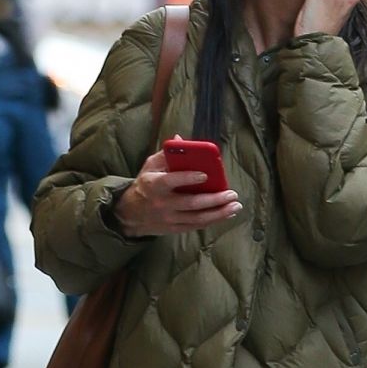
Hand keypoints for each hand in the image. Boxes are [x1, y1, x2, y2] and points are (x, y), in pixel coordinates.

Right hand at [113, 150, 240, 236]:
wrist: (131, 214)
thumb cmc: (145, 185)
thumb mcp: (150, 167)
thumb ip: (166, 154)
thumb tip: (180, 138)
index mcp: (155, 185)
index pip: (172, 181)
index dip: (188, 178)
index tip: (205, 174)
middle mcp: (163, 203)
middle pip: (191, 203)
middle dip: (214, 199)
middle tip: (231, 194)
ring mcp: (170, 218)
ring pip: (198, 218)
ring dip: (219, 213)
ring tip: (235, 205)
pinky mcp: (175, 228)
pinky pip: (197, 226)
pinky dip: (213, 220)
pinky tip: (227, 214)